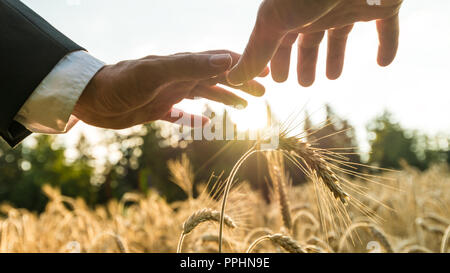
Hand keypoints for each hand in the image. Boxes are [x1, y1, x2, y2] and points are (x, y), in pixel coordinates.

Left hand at [73, 50, 267, 128]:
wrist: (91, 100)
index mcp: (182, 65)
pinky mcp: (158, 109)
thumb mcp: (156, 72)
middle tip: (262, 93)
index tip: (263, 71)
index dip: (242, 64)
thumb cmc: (121, 83)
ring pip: (204, 94)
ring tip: (243, 107)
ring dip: (225, 99)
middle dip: (240, 84)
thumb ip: (190, 65)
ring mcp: (169, 93)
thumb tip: (226, 59)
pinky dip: (195, 118)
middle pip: (217, 78)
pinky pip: (182, 114)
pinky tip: (205, 123)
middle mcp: (179, 77)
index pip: (218, 61)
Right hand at [227, 0, 402, 86]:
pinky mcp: (382, 5)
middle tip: (304, 84)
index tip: (278, 82)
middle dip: (304, 62)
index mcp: (292, 12)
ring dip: (336, 57)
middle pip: (309, 40)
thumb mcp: (276, 22)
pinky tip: (383, 62)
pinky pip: (386, 28)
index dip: (278, 62)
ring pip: (341, 36)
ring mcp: (349, 5)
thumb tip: (232, 77)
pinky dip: (386, 45)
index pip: (280, 42)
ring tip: (332, 77)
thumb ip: (257, 50)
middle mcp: (319, 9)